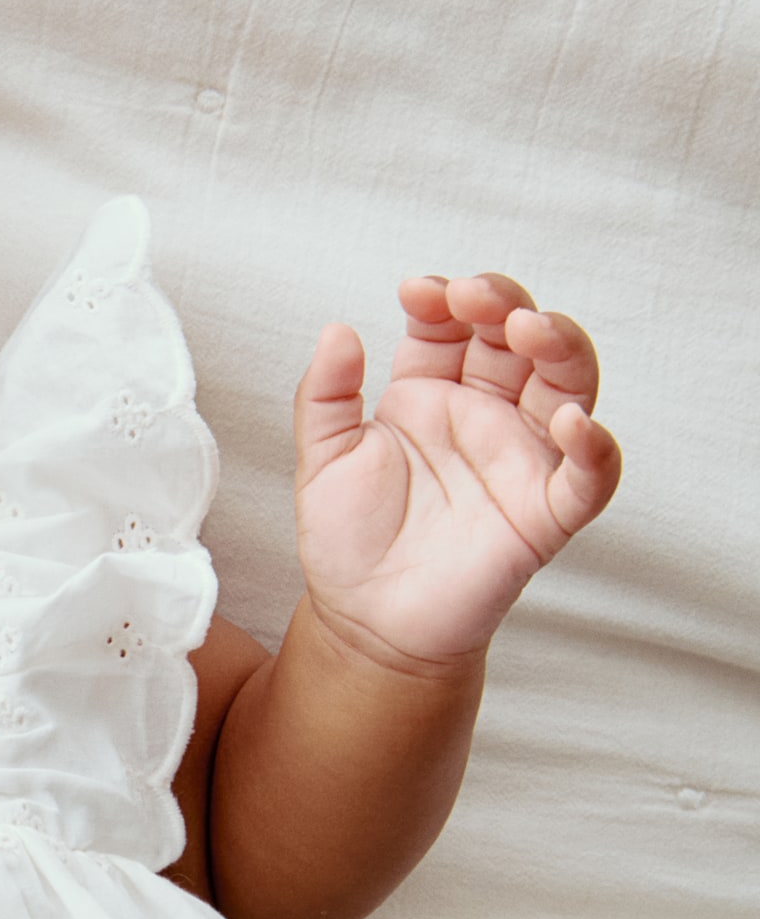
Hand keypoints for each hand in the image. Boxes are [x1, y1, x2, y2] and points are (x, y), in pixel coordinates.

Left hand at [293, 275, 620, 669]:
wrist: (364, 626)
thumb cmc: (349, 543)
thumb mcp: (322, 459)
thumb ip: (324, 396)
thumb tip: (336, 329)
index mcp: (431, 394)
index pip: (455, 325)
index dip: (444, 299)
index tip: (417, 292)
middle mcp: (484, 416)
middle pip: (519, 338)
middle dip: (504, 304)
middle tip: (474, 298)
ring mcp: (520, 459)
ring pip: (569, 384)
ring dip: (559, 346)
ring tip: (529, 328)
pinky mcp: (545, 514)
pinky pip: (590, 476)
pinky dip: (595, 447)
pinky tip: (575, 422)